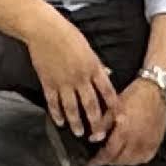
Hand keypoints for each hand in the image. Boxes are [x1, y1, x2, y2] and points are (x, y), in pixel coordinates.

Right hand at [22, 18, 115, 139]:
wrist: (44, 30)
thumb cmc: (67, 34)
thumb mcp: (88, 48)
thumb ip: (97, 64)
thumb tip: (107, 74)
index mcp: (92, 67)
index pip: (107, 91)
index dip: (115, 106)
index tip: (121, 118)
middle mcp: (80, 78)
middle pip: (90, 105)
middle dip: (96, 122)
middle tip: (99, 135)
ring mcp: (63, 82)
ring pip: (71, 108)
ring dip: (76, 122)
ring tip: (78, 133)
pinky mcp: (48, 82)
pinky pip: (53, 102)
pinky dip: (56, 113)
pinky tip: (60, 121)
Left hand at [96, 78, 165, 165]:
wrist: (157, 90)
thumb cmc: (134, 95)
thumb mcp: (114, 106)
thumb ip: (103, 124)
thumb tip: (93, 139)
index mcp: (124, 132)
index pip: (109, 153)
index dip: (99, 161)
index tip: (91, 164)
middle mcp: (137, 141)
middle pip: (120, 160)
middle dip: (109, 162)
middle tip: (102, 159)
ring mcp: (148, 143)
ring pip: (133, 161)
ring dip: (122, 162)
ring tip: (114, 158)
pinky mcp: (157, 141)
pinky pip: (146, 158)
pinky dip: (136, 160)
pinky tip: (131, 157)